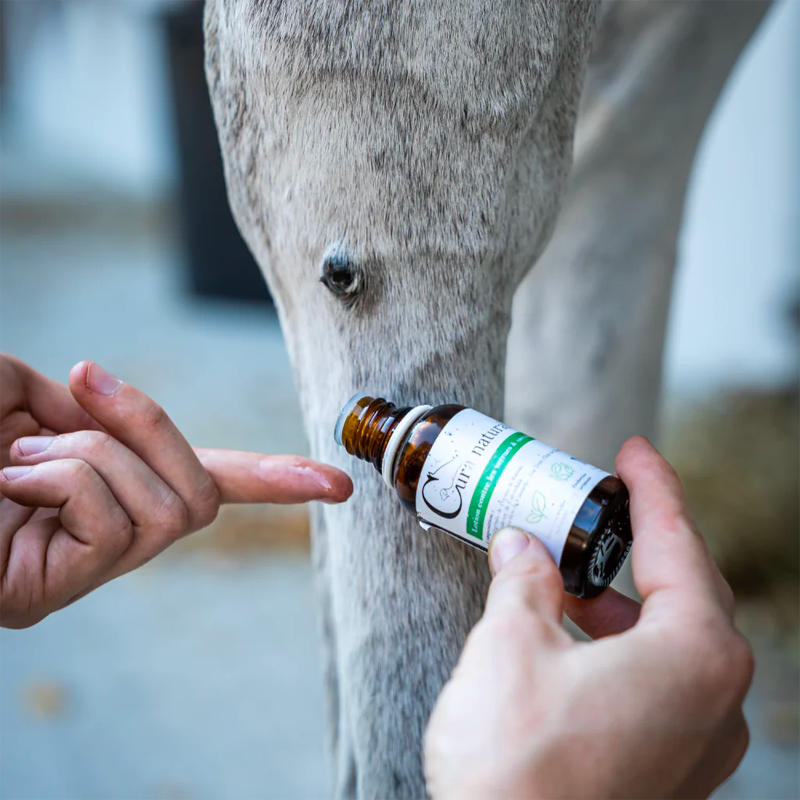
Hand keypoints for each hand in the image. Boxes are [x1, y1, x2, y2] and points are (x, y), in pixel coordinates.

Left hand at [0, 356, 352, 628]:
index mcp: (103, 492)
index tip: (337, 484)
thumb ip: (76, 404)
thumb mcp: (13, 392)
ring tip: (17, 456)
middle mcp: (105, 538)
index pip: (206, 485)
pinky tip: (13, 481)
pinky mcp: (58, 591)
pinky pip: (116, 519)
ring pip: (170, 507)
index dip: (274, 480)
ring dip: (92, 454)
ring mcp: (85, 569)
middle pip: (203, 494)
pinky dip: (68, 478)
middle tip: (77, 387)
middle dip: (149, 426)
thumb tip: (103, 410)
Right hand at [424, 437, 752, 799]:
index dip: (652, 486)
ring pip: (672, 639)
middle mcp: (716, 698)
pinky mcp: (669, 770)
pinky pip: (659, 681)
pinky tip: (571, 637)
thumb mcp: (510, 642)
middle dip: (639, 541)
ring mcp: (698, 743)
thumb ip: (523, 581)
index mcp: (695, 653)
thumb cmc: (517, 765)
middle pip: (686, 588)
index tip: (633, 452)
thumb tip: (519, 547)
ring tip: (568, 574)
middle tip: (597, 506)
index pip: (677, 541)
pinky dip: (620, 644)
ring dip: (622, 599)